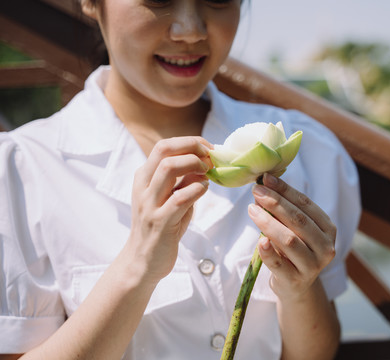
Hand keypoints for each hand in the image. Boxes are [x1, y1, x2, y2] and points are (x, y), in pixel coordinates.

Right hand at [127, 137, 211, 283]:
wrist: (142, 262)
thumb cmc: (161, 227)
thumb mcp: (171, 199)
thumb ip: (183, 181)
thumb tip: (204, 162)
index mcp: (144, 178)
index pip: (164, 146)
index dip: (189, 142)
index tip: (208, 149)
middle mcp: (143, 187)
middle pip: (164, 151)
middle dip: (192, 147)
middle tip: (210, 157)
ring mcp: (150, 204)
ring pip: (168, 168)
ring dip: (194, 165)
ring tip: (207, 173)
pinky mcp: (160, 222)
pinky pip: (180, 198)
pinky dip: (197, 189)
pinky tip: (204, 190)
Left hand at [248, 173, 336, 300]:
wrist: (295, 286)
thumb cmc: (293, 251)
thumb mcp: (294, 229)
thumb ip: (284, 210)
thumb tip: (264, 185)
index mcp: (327, 229)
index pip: (306, 204)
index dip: (285, 190)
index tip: (266, 179)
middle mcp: (325, 247)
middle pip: (298, 220)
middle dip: (275, 203)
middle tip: (257, 191)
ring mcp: (312, 266)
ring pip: (290, 240)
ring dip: (268, 222)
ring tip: (252, 210)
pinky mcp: (295, 280)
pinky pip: (279, 264)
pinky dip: (268, 252)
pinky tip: (260, 241)